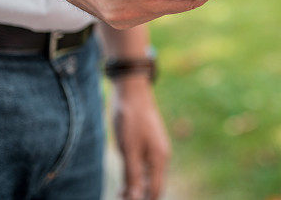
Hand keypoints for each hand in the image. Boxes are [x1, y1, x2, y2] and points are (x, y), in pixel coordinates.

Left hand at [112, 77, 170, 199]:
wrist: (132, 92)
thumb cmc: (130, 120)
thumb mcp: (129, 150)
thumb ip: (132, 176)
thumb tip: (135, 199)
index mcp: (159, 159)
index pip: (155, 192)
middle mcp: (161, 156)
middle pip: (154, 186)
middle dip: (140, 197)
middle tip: (120, 198)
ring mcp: (155, 149)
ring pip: (149, 178)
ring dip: (137, 190)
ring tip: (119, 195)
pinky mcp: (148, 144)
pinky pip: (145, 168)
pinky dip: (136, 178)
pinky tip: (124, 181)